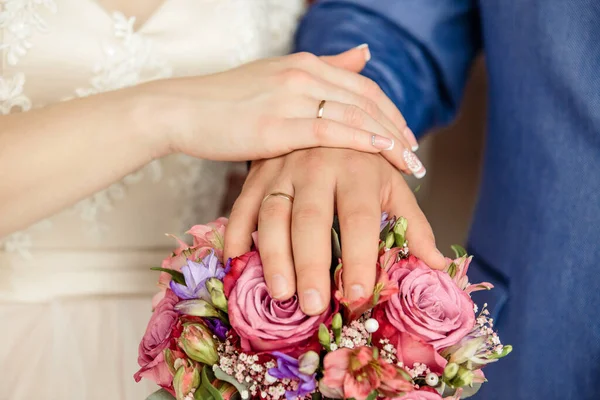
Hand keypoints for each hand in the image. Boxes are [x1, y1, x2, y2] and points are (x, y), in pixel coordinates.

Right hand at [144, 47, 421, 174]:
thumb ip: (323, 68)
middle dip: (398, 127)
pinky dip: (363, 140)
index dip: (390, 111)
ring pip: (355, 114)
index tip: (406, 136)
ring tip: (411, 162)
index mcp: (304, 64)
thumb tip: (364, 53)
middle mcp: (303, 74)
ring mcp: (290, 97)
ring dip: (390, 138)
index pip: (362, 86)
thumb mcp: (276, 77)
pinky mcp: (276, 125)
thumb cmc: (224, 102)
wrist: (180, 109)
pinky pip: (331, 131)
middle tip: (418, 155)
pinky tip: (384, 152)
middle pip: (366, 99)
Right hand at [224, 149, 446, 315]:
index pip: (359, 218)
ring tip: (280, 294)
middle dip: (311, 264)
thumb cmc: (363, 160)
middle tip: (313, 306)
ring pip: (273, 213)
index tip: (359, 296)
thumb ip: (413, 223)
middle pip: (312, 219)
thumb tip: (437, 265)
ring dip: (273, 255)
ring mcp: (283, 167)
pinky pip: (243, 204)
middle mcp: (318, 165)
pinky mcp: (257, 172)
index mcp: (358, 169)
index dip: (359, 258)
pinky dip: (236, 232)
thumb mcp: (392, 184)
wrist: (329, 116)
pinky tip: (236, 260)